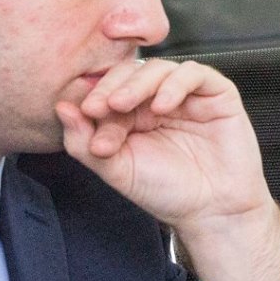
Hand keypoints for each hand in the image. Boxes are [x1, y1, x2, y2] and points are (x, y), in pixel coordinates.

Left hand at [57, 58, 279, 280]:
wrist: (212, 212)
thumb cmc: (167, 192)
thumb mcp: (117, 170)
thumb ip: (84, 143)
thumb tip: (61, 107)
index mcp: (133, 114)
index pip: (109, 91)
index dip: (96, 99)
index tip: (85, 116)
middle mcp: (159, 100)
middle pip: (131, 73)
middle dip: (112, 87)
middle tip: (99, 106)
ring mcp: (188, 95)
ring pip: (160, 68)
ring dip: (138, 84)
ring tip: (123, 106)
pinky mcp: (217, 94)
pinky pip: (195, 74)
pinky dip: (175, 85)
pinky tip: (162, 107)